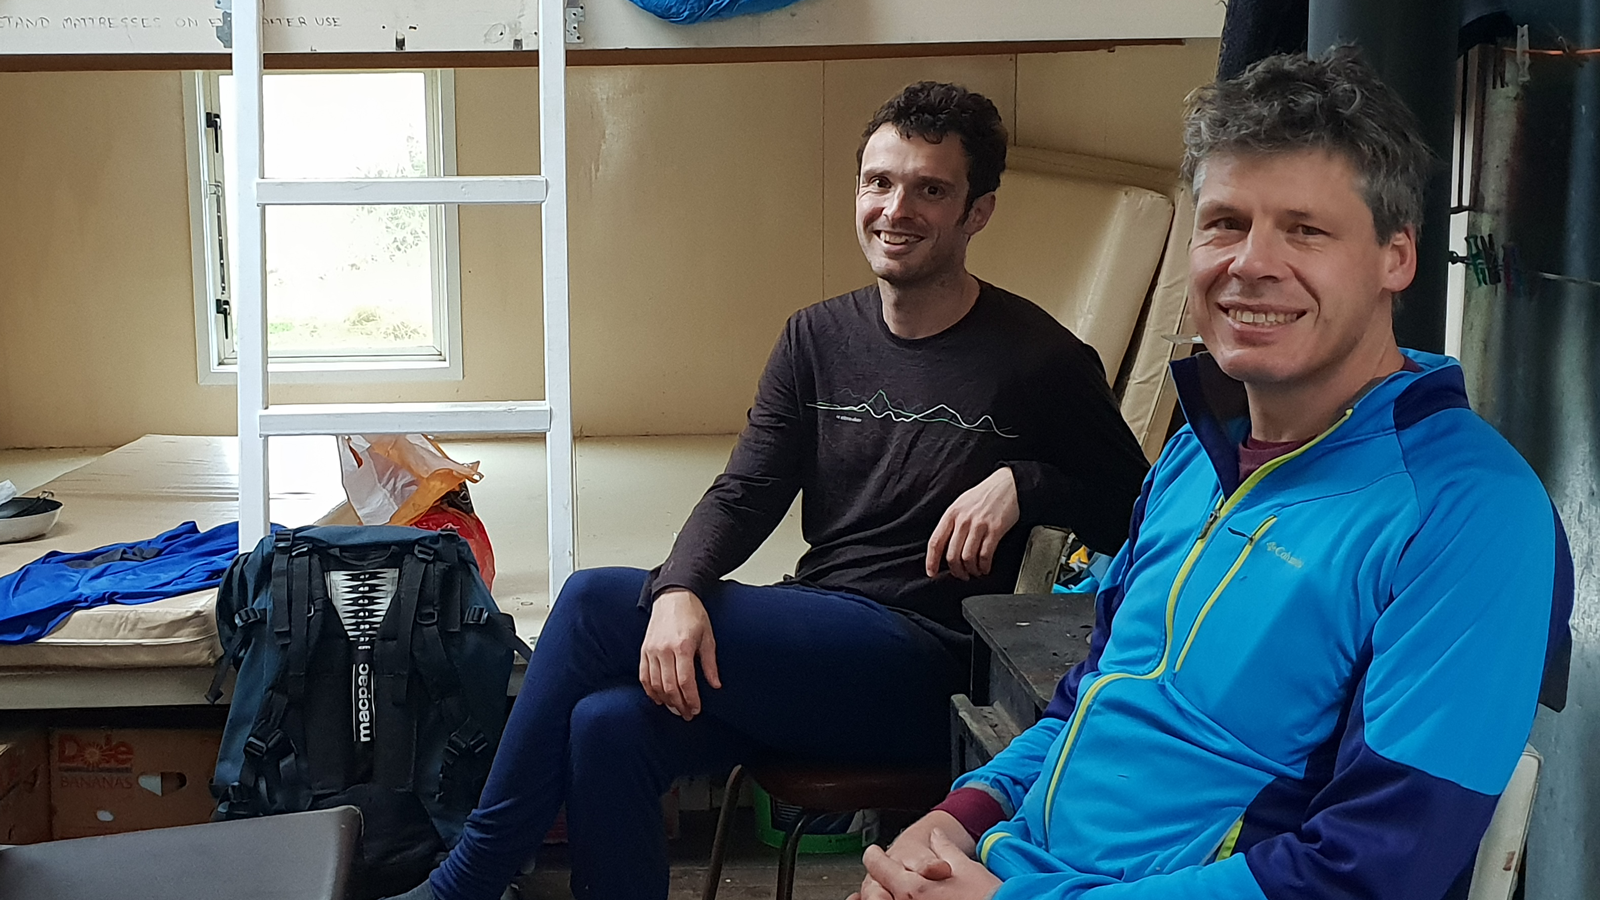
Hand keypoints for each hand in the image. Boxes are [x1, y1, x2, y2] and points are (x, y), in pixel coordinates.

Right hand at [639, 589, 720, 719]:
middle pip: (669, 686)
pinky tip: (659, 698)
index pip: (685, 681)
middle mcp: (664, 650)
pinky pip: (644, 676)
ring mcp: (651, 650)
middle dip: (679, 704)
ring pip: (655, 684)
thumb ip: (709, 663)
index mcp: (682, 646)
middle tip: (687, 714)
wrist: (673, 596)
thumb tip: (715, 685)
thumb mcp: (708, 637)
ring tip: (676, 708)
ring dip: (666, 700)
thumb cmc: (693, 614)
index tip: (696, 709)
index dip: (691, 699)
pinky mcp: (644, 650)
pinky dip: (650, 690)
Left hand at [852, 828, 997, 899]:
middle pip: (874, 893)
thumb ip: (944, 849)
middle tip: (877, 876)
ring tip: (885, 890)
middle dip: (874, 883)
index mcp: (915, 888)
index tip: (873, 853)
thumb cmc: (987, 897)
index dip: (874, 857)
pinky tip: (900, 899)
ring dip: (881, 896)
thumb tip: (936, 834)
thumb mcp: (965, 868)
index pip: (880, 868)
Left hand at [926, 468, 1020, 580]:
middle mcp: (963, 520)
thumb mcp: (961, 504)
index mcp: (951, 514)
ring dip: (970, 570)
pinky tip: (985, 568)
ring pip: (967, 558)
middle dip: (955, 571)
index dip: (931, 561)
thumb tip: (945, 546)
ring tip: (974, 572)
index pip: (935, 542)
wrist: (1008, 485)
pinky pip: (985, 555)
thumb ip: (952, 523)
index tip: (932, 573)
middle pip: (951, 555)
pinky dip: (984, 566)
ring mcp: (979, 525)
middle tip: (960, 575)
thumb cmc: (984, 496)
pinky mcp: (995, 530)